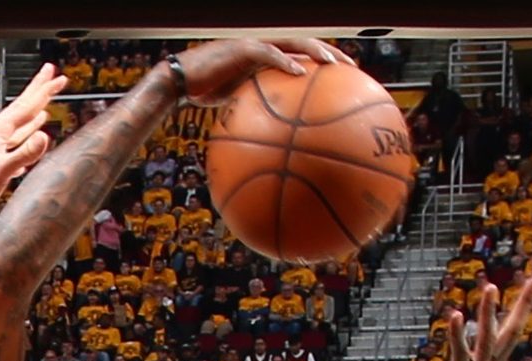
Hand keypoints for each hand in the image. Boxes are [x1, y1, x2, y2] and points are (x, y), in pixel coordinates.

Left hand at [0, 65, 62, 243]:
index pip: (24, 106)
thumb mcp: (2, 170)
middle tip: (51, 76)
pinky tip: (30, 140)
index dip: (42, 90)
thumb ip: (24, 154)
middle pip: (21, 109)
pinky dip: (25, 138)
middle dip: (38, 92)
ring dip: (32, 115)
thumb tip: (44, 137)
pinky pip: (14, 144)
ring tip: (43, 106)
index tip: (55, 76)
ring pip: (18, 126)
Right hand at [170, 36, 338, 103]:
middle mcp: (265, 49)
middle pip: (306, 46)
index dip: (326, 65)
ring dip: (315, 51)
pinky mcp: (240, 48)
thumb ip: (259, 117)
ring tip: (333, 64)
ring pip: (292, 42)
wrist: (179, 83)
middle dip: (331, 55)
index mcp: (268, 60)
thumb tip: (276, 148)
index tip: (348, 80)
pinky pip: (267, 52)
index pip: (303, 57)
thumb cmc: (206, 96)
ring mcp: (254, 46)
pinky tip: (299, 72)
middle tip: (352, 70)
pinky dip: (284, 61)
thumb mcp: (237, 108)